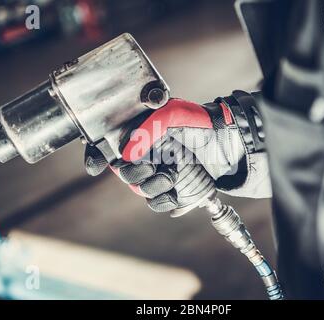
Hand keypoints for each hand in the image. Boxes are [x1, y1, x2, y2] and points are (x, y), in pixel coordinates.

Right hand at [85, 93, 270, 212]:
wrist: (228, 141)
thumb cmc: (200, 121)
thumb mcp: (173, 112)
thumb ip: (148, 127)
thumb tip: (127, 152)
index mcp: (138, 134)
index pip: (107, 145)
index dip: (95, 156)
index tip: (96, 166)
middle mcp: (144, 155)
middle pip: (123, 173)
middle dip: (135, 173)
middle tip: (152, 166)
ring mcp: (157, 173)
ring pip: (140, 190)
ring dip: (153, 187)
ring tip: (172, 176)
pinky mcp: (171, 189)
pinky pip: (158, 203)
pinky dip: (166, 200)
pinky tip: (176, 190)